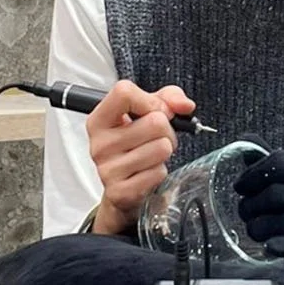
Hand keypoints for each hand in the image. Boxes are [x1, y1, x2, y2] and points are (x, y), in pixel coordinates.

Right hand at [86, 79, 195, 235]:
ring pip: (161, 148)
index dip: (151, 100)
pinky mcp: (120, 191)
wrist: (122, 186)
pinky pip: (158, 172)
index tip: (157, 111)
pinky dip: (160, 172)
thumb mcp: (146, 113)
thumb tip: (184, 105)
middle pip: (155, 122)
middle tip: (157, 139)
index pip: (124, 93)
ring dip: (165, 152)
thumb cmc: (134, 145)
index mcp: (99, 120)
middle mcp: (99, 144)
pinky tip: (147, 172)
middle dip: (167, 130)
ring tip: (152, 155)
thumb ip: (168, 98)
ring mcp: (108, 169)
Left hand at [234, 149, 283, 273]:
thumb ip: (272, 163)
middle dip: (250, 206)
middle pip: (273, 195)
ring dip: (259, 228)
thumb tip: (244, 138)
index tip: (240, 187)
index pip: (277, 162)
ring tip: (255, 229)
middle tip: (245, 213)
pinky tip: (270, 246)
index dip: (250, 176)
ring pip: (282, 222)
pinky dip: (280, 247)